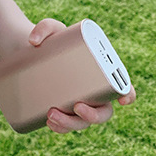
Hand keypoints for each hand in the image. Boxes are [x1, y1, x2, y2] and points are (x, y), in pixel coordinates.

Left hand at [28, 19, 136, 133]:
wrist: (28, 52)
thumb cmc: (50, 41)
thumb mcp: (50, 29)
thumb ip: (45, 28)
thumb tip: (34, 41)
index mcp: (99, 72)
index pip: (121, 86)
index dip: (127, 94)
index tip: (122, 99)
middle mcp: (92, 91)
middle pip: (103, 111)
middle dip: (93, 115)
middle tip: (76, 106)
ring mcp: (77, 103)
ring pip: (83, 122)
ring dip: (71, 124)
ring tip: (52, 115)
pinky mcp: (62, 109)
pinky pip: (66, 125)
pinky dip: (61, 127)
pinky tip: (50, 123)